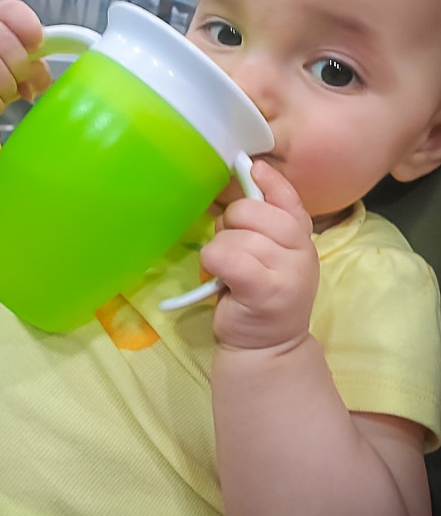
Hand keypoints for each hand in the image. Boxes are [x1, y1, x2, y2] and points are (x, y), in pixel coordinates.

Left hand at [201, 160, 318, 350]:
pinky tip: (219, 278)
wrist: (267, 347)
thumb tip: (249, 171)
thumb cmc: (258, 293)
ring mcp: (288, 272)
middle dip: (231, 222)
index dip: (269, 180)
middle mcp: (301, 251)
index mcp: (302, 237)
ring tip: (227, 270)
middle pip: (253, 211)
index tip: (252, 168)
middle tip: (230, 247)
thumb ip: (264, 219)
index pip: (288, 198)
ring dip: (219, 251)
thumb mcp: (269, 253)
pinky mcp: (265, 291)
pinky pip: (228, 257)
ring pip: (235, 236)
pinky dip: (214, 262)